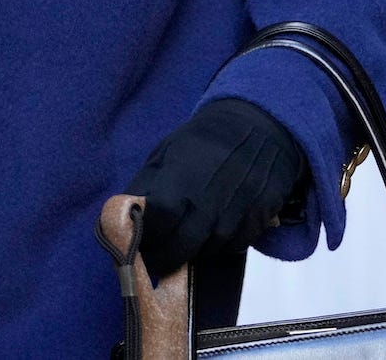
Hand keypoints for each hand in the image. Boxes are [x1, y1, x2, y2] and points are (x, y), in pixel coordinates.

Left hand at [124, 97, 310, 280]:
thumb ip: (146, 186)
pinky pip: (234, 247)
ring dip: (194, 252)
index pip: (157, 224)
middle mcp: (209, 200)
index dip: (145, 239)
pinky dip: (221, 246)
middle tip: (157, 258)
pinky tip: (214, 232)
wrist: (258, 127)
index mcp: (181, 179)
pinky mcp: (259, 219)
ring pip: (208, 252)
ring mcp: (236, 212)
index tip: (138, 245)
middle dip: (165, 258)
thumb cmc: (204, 140)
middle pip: (181, 248)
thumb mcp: (167, 152)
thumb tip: (126, 217)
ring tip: (186, 239)